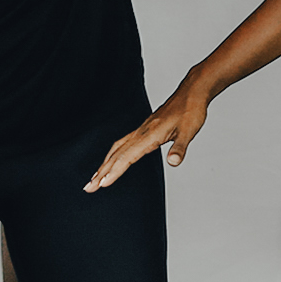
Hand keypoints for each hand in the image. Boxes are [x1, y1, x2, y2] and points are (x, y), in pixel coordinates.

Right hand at [85, 70, 211, 191]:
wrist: (191, 93)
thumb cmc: (191, 111)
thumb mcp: (189, 131)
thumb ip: (180, 148)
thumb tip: (174, 162)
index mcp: (151, 135)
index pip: (128, 157)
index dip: (115, 171)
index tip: (103, 183)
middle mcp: (142, 132)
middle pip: (116, 155)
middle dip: (101, 172)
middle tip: (89, 188)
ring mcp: (141, 130)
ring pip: (116, 149)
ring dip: (104, 164)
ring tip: (94, 178)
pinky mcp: (143, 129)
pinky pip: (122, 143)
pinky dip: (113, 155)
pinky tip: (110, 160)